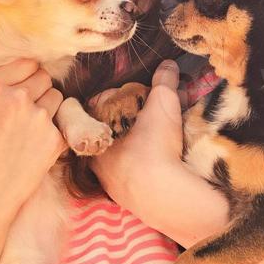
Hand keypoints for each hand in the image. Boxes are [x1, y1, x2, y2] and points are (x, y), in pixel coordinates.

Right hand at [0, 58, 65, 218]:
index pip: (22, 64)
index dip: (23, 73)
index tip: (22, 82)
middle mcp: (16, 98)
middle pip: (41, 77)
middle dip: (35, 89)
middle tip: (24, 109)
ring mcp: (37, 119)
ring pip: (55, 97)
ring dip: (46, 107)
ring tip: (29, 128)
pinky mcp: (53, 140)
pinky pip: (61, 125)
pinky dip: (52, 133)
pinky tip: (35, 148)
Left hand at [88, 60, 187, 217]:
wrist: (162, 194)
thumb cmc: (154, 145)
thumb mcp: (162, 105)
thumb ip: (164, 82)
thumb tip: (168, 65)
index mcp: (96, 131)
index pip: (98, 105)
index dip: (117, 97)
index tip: (135, 97)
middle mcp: (95, 157)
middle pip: (107, 131)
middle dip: (125, 122)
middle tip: (146, 117)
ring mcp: (107, 181)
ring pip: (115, 156)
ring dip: (131, 146)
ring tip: (154, 139)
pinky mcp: (124, 198)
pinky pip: (127, 177)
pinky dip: (140, 168)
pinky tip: (156, 164)